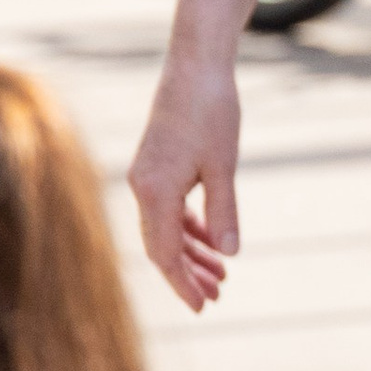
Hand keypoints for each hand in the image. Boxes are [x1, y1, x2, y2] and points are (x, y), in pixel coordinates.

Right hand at [129, 52, 241, 313]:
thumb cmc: (212, 110)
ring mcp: (147, 175)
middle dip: (188, 274)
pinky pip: (168, 208)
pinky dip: (188, 227)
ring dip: (191, 253)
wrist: (196, 64)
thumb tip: (229, 254)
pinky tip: (210, 242)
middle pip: (162, 245)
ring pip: (165, 228)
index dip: (183, 283)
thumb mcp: (223, 166)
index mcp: (154, 190)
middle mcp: (142, 186)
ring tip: (220, 275)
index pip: (164, 252)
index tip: (203, 306)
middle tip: (217, 297)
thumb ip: (223, 212)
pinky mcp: (156, 165)